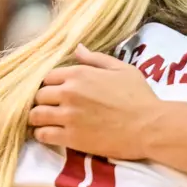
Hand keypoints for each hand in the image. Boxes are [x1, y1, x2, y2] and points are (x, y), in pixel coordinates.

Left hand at [29, 47, 159, 159]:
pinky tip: (49, 134)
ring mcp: (69, 116)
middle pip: (38, 96)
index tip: (54, 93)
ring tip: (44, 122)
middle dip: (41, 102)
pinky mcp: (71, 138)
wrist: (150, 126)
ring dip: (38, 118)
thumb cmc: (140, 96)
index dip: (49, 85)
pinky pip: (43, 135)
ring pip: (36, 115)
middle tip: (49, 108)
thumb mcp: (122, 69)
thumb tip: (77, 48)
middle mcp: (69, 93)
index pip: (47, 77)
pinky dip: (42, 134)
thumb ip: (96, 59)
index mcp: (79, 74)